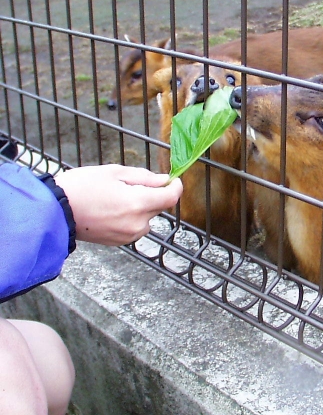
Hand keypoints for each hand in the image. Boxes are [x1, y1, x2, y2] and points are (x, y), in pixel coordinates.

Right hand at [54, 165, 182, 245]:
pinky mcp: (120, 242)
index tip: (172, 179)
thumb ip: (144, 177)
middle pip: (159, 206)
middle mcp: (137, 223)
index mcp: (138, 204)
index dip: (175, 186)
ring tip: (115, 197)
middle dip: (152, 194)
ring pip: (147, 217)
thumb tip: (164, 180)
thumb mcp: (114, 172)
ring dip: (140, 206)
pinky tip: (111, 209)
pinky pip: (135, 226)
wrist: (55, 211)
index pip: (171, 197)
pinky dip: (131, 217)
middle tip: (129, 184)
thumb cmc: (81, 187)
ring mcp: (129, 235)